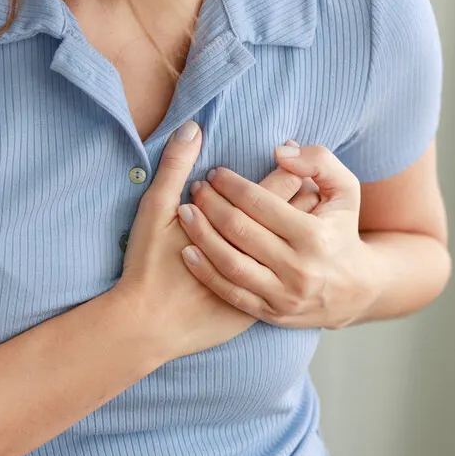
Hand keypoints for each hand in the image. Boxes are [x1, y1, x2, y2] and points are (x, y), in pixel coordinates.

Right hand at [113, 124, 316, 359]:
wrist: (145, 327)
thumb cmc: (147, 265)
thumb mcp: (156, 210)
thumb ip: (175, 167)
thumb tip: (193, 128)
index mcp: (237, 229)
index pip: (272, 191)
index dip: (283, 167)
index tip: (285, 150)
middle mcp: (262, 260)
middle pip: (292, 216)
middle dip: (302, 190)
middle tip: (305, 170)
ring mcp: (267, 289)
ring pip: (296, 246)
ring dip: (304, 219)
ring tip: (309, 196)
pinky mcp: (262, 309)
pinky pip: (290, 273)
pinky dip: (294, 253)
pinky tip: (295, 239)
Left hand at [177, 145, 378, 329]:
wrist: (356, 292)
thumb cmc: (343, 231)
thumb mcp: (346, 190)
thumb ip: (319, 161)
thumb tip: (281, 152)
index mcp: (314, 235)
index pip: (260, 203)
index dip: (231, 184)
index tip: (215, 173)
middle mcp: (299, 268)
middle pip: (239, 230)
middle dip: (210, 204)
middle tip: (196, 188)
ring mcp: (284, 295)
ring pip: (230, 262)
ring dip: (201, 235)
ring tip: (185, 213)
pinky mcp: (272, 314)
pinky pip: (230, 292)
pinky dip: (205, 272)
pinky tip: (188, 250)